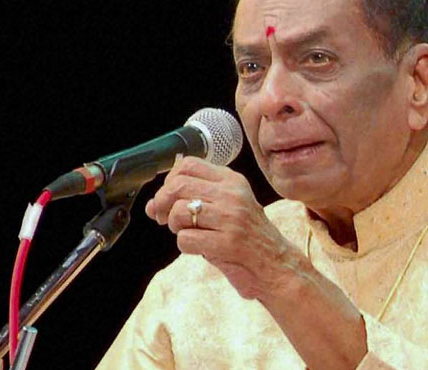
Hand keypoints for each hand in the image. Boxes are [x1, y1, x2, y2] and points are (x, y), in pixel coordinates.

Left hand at [145, 156, 306, 300]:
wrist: (275, 264)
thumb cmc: (246, 237)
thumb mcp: (224, 208)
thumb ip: (192, 199)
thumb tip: (153, 205)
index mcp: (232, 180)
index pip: (188, 164)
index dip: (170, 180)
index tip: (171, 198)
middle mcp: (233, 194)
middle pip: (178, 185)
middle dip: (164, 204)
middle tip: (168, 219)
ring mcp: (232, 217)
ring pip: (180, 211)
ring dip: (176, 227)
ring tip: (190, 233)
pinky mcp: (228, 242)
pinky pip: (186, 239)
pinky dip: (186, 246)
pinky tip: (201, 247)